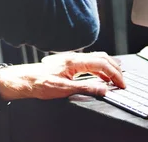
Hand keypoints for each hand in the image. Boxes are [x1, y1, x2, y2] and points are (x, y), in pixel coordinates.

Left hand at [0, 52, 124, 100]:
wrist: (25, 80)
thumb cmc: (39, 83)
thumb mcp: (63, 89)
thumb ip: (85, 88)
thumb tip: (103, 89)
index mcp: (74, 61)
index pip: (102, 63)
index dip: (114, 74)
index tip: (121, 84)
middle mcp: (74, 57)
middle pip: (102, 58)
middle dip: (115, 69)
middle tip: (122, 81)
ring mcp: (72, 59)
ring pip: (97, 58)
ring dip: (109, 67)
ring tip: (116, 78)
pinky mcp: (70, 63)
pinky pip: (90, 62)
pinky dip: (100, 68)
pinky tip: (102, 76)